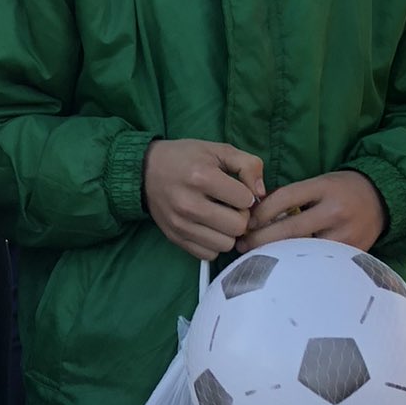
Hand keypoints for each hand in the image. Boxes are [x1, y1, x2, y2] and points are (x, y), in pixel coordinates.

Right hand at [143, 140, 265, 259]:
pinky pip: (208, 254)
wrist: (144, 170)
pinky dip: (213, 244)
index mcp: (201, 177)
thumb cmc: (185, 157)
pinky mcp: (174, 237)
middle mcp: (189, 204)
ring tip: (220, 218)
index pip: (245, 200)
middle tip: (231, 207)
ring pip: (225, 244)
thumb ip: (248, 165)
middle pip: (237, 227)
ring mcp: (180, 224)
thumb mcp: (217, 150)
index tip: (237, 191)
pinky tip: (209, 229)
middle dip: (240, 217)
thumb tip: (261, 194)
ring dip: (228, 233)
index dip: (247, 195)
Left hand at [243, 170, 385, 250]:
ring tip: (256, 259)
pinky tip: (282, 267)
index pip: (284, 198)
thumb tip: (255, 215)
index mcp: (325, 188)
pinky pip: (318, 261)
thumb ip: (291, 197)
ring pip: (303, 249)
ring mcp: (345, 235)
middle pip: (290, 229)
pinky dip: (298, 264)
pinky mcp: (351, 254)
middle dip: (260, 239)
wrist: (382, 200)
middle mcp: (335, 211)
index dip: (260, 212)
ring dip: (276, 255)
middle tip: (241, 245)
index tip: (245, 221)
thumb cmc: (341, 190)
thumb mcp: (318, 183)